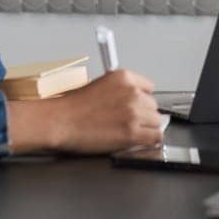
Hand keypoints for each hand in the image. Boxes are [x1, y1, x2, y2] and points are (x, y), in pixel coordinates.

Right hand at [42, 69, 163, 153]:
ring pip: (156, 121)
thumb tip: (134, 100)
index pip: (149, 88)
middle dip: (143, 114)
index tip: (138, 106)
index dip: (142, 99)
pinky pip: (155, 137)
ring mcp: (134, 112)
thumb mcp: (101, 84)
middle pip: (153, 105)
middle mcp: (132, 92)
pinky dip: (149, 140)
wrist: (61, 121)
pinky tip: (140, 141)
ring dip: (146, 127)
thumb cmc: (73, 106)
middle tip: (128, 121)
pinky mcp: (132, 132)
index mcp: (125, 77)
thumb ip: (121, 90)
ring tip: (129, 131)